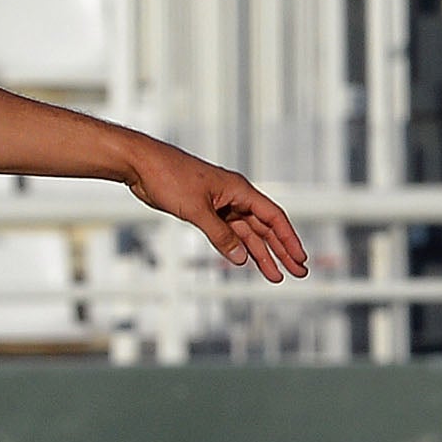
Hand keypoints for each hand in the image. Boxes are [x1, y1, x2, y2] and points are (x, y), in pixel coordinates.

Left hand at [122, 134, 309, 281]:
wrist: (142, 165)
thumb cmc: (169, 178)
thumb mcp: (196, 210)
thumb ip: (220, 235)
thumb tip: (241, 258)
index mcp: (239, 190)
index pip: (273, 217)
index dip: (289, 238)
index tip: (300, 257)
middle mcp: (234, 197)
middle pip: (265, 228)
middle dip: (281, 251)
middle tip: (298, 272)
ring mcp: (220, 205)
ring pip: (247, 233)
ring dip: (261, 254)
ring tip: (276, 276)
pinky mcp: (205, 211)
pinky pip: (228, 233)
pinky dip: (238, 247)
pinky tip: (246, 262)